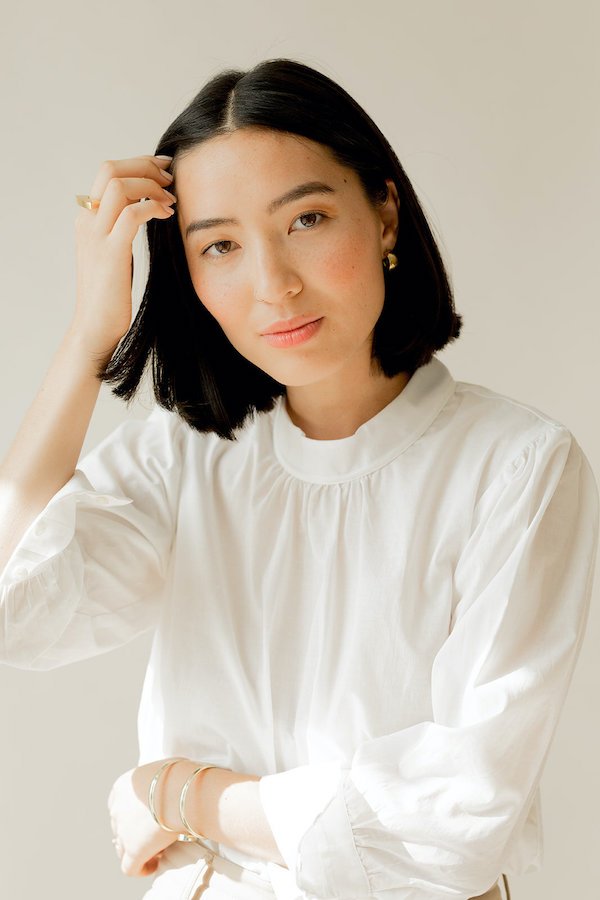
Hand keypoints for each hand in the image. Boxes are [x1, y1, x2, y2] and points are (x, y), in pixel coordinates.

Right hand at [73, 154, 175, 363]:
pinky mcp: (110, 252)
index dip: (138, 164)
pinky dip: (152, 207)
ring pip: (119, 185)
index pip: (108, 172)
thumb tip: (146, 210)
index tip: (164, 169)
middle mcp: (87, 221)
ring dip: (150, 184)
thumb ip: (122, 229)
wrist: (96, 326)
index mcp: (87, 219)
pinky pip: (131, 214)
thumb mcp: (115, 253)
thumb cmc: (111, 295)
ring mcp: (96, 235)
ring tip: (171, 197)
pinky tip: (168, 215)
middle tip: (171, 176)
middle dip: (145, 166)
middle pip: (111, 169)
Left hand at [107, 760, 181, 877]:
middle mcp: (118, 808)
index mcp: (123, 786)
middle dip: (135, 832)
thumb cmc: (182, 776)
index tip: (147, 818)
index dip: (132, 814)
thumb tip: (171, 778)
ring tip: (156, 850)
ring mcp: (123, 831)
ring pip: (123, 848)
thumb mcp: (165, 766)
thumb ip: (160, 776)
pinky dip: (141, 868)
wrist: (185, 792)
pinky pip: (130, 868)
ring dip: (138, 850)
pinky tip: (153, 864)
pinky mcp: (134, 850)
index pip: (118, 804)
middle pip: (120, 826)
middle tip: (154, 834)